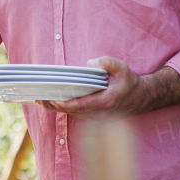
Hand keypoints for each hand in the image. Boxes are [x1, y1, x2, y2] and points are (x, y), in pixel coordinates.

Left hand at [42, 58, 179, 118]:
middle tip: (38, 98)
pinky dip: (64, 109)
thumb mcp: (123, 68)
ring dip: (56, 108)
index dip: (66, 104)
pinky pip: (76, 114)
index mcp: (105, 102)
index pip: (81, 106)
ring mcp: (97, 117)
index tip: (53, 100)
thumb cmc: (129, 82)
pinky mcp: (94, 116)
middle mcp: (100, 113)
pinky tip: (51, 102)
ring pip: (73, 114)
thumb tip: (90, 63)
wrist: (141, 98)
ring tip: (40, 99)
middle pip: (73, 112)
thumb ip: (108, 63)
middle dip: (55, 106)